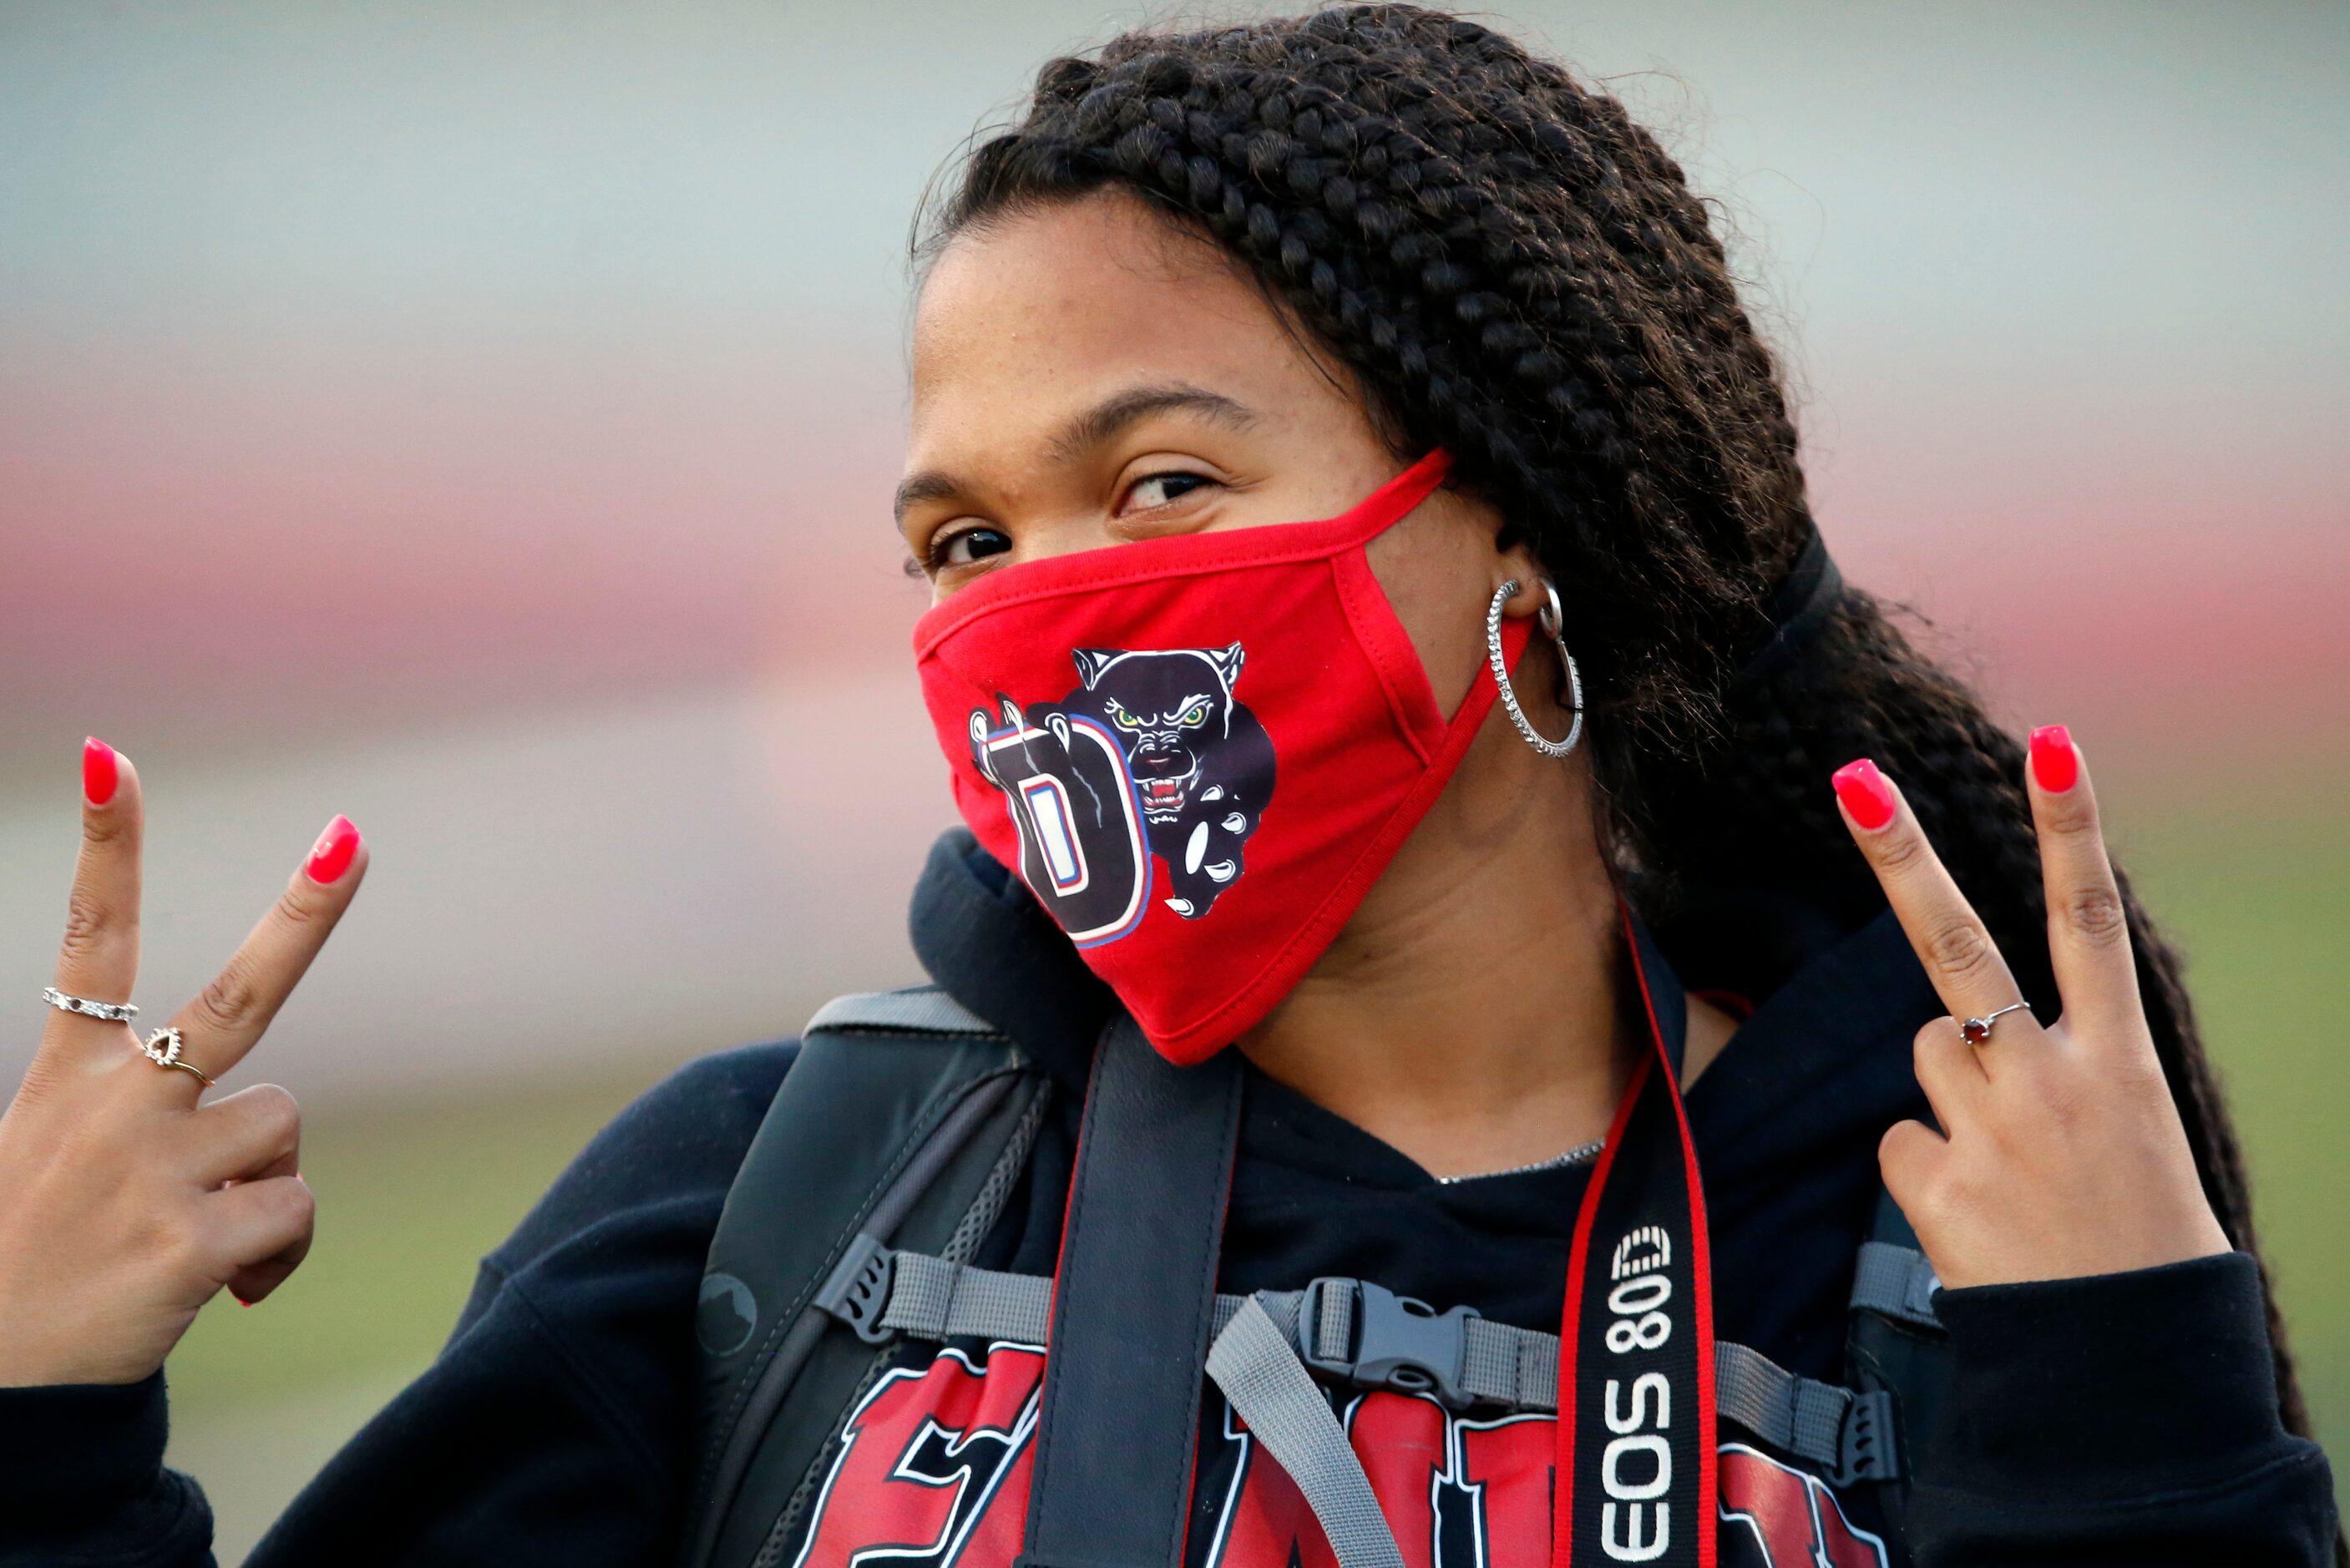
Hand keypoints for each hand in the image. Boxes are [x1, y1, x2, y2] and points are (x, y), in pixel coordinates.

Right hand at [0, 739, 365, 1385]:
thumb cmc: (30, 1269)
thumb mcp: (56, 1163)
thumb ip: (149, 1117)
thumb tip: (272, 1140)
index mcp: (66, 1079)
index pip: (90, 941)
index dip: (107, 847)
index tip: (113, 758)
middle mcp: (113, 1109)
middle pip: (236, 995)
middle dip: (304, 914)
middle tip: (348, 836)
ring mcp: (153, 1173)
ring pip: (284, 1128)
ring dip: (261, 1179)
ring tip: (184, 1236)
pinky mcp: (192, 1244)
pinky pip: (296, 1213)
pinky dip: (276, 1254)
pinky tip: (217, 1287)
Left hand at [1831, 727, 2229, 1289]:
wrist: (2131, 1365)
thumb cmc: (2133, 1240)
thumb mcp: (2125, 1132)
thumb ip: (2052, 1065)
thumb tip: (1955, 1029)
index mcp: (2118, 1060)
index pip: (2091, 921)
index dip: (2073, 827)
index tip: (2052, 741)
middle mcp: (2054, 1079)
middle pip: (1962, 948)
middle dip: (1904, 858)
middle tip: (1855, 779)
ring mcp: (1993, 1129)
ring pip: (1927, 1054)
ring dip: (1952, 1093)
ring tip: (2013, 1167)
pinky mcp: (1941, 1186)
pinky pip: (1900, 1144)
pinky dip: (1929, 1171)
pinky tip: (1980, 1217)